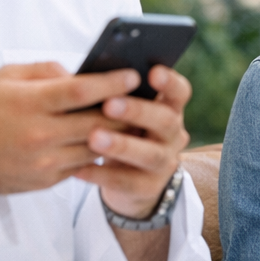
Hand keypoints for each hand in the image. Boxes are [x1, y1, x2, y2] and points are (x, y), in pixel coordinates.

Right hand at [0, 62, 141, 195]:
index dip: (111, 82)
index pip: (81, 91)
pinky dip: (98, 152)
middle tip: (146, 98)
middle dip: (126, 110)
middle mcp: (39, 134)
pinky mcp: (46, 180)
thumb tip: (80, 73)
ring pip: (96, 147)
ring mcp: (44, 161)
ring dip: (119, 134)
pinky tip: (111, 139)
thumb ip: (45, 70)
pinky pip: (83, 164)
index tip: (133, 75)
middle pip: (98, 122)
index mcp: (29, 103)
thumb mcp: (5, 77)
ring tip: (136, 120)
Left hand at [73, 64, 192, 218]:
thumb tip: (83, 76)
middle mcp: (172, 135)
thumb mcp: (125, 113)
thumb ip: (115, 95)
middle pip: (166, 121)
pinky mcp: (148, 188)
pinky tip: (79, 168)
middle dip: (138, 112)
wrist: (129, 179)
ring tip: (93, 138)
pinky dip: (102, 175)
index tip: (152, 72)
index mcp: (169, 109)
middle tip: (110, 105)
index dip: (170, 82)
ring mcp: (164, 163)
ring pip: (150, 154)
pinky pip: (127, 182)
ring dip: (121, 145)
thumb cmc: (119, 131)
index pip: (180, 92)